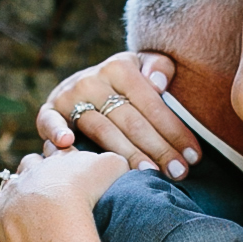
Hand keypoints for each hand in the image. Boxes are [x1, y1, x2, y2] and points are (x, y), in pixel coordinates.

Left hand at [0, 146, 130, 241]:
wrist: (52, 209)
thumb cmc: (86, 189)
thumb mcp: (114, 168)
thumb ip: (121, 161)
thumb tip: (141, 162)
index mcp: (62, 158)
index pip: (62, 149)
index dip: (64, 150)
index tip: (66, 151)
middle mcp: (35, 170)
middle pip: (33, 162)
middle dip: (37, 167)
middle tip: (44, 177)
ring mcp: (13, 189)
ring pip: (10, 181)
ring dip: (14, 186)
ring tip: (20, 196)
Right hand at [38, 51, 194, 177]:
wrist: (83, 83)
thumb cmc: (125, 85)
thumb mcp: (144, 67)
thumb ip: (159, 67)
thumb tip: (158, 84)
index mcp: (119, 67)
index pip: (153, 105)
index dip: (176, 131)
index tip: (194, 157)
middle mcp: (92, 79)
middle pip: (131, 121)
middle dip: (158, 149)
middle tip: (179, 173)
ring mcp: (69, 95)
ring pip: (102, 130)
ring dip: (126, 153)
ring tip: (148, 173)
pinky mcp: (48, 111)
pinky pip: (50, 122)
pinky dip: (55, 131)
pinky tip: (66, 144)